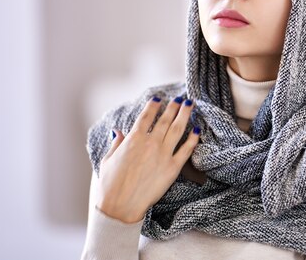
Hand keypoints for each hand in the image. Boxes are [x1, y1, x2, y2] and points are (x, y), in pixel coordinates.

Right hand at [96, 96, 199, 222]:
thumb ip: (116, 143)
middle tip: (180, 99)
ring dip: (184, 115)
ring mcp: (163, 155)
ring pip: (177, 129)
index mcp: (133, 139)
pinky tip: (197, 129)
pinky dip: (193, 139)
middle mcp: (150, 143)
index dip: (154, 105)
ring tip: (190, 105)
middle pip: (165, 119)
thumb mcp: (108, 160)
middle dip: (174, 106)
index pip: (146, 116)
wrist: (121, 206)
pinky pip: (186, 150)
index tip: (159, 98)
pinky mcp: (173, 168)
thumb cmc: (110, 185)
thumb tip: (118, 131)